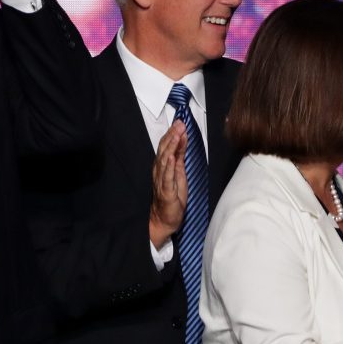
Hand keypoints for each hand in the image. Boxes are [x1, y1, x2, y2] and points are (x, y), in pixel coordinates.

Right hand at [149, 120, 187, 247]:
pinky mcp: (166, 190)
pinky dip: (168, 166)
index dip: (173, 134)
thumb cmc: (172, 198)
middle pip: (165, 150)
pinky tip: (171, 156)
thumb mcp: (179, 175)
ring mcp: (162, 180)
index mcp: (163, 167)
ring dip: (171, 146)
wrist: (164, 219)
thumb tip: (182, 143)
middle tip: (179, 123)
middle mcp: (160, 171)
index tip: (179, 123)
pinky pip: (166, 176)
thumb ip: (179, 159)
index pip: (167, 147)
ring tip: (177, 134)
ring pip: (165, 160)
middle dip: (172, 136)